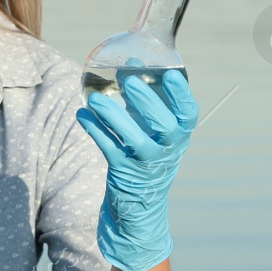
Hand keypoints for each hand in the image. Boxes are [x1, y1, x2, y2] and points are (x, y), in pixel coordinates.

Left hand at [73, 69, 199, 270]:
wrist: (140, 208)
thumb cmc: (147, 156)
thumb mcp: (153, 129)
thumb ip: (144, 97)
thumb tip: (130, 62)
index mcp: (179, 136)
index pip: (188, 114)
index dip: (181, 95)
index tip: (171, 74)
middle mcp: (167, 151)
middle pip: (166, 126)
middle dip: (148, 102)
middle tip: (130, 81)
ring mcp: (146, 165)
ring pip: (134, 140)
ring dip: (114, 117)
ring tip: (95, 98)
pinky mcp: (124, 174)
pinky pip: (109, 150)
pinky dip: (95, 131)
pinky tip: (82, 115)